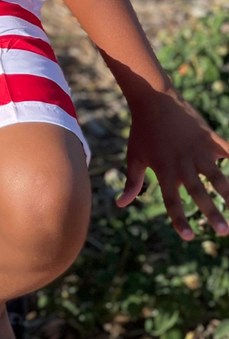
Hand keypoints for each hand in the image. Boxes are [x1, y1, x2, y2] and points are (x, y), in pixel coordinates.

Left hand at [119, 88, 228, 238]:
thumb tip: (121, 204)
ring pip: (218, 177)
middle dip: (212, 213)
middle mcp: (183, 164)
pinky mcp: (211, 139)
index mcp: (164, 171)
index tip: (188, 237)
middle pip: (199, 193)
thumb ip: (132, 182)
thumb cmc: (142, 132)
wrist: (154, 101)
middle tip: (224, 232)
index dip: (179, 220)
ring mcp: (199, 151)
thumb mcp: (134, 157)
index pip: (172, 201)